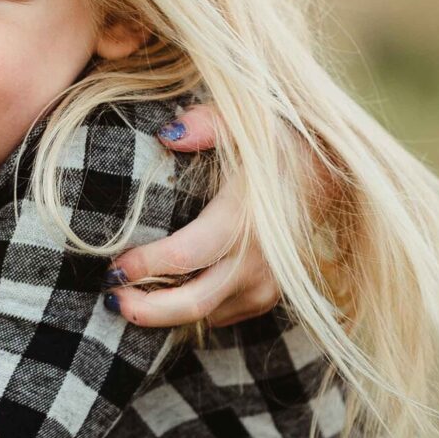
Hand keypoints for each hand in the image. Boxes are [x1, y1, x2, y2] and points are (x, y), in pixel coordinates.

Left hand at [108, 102, 281, 330]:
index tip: (112, 265)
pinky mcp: (264, 298)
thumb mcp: (247, 123)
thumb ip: (207, 123)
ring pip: (201, 314)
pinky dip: (187, 306)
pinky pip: (216, 313)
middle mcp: (256, 262)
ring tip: (128, 292)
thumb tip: (167, 133)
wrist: (330, 177)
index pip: (185, 256)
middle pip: (191, 305)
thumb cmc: (278, 146)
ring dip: (162, 310)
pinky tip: (164, 288)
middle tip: (108, 299)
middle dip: (143, 310)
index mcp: (244, 220)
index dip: (144, 266)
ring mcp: (263, 286)